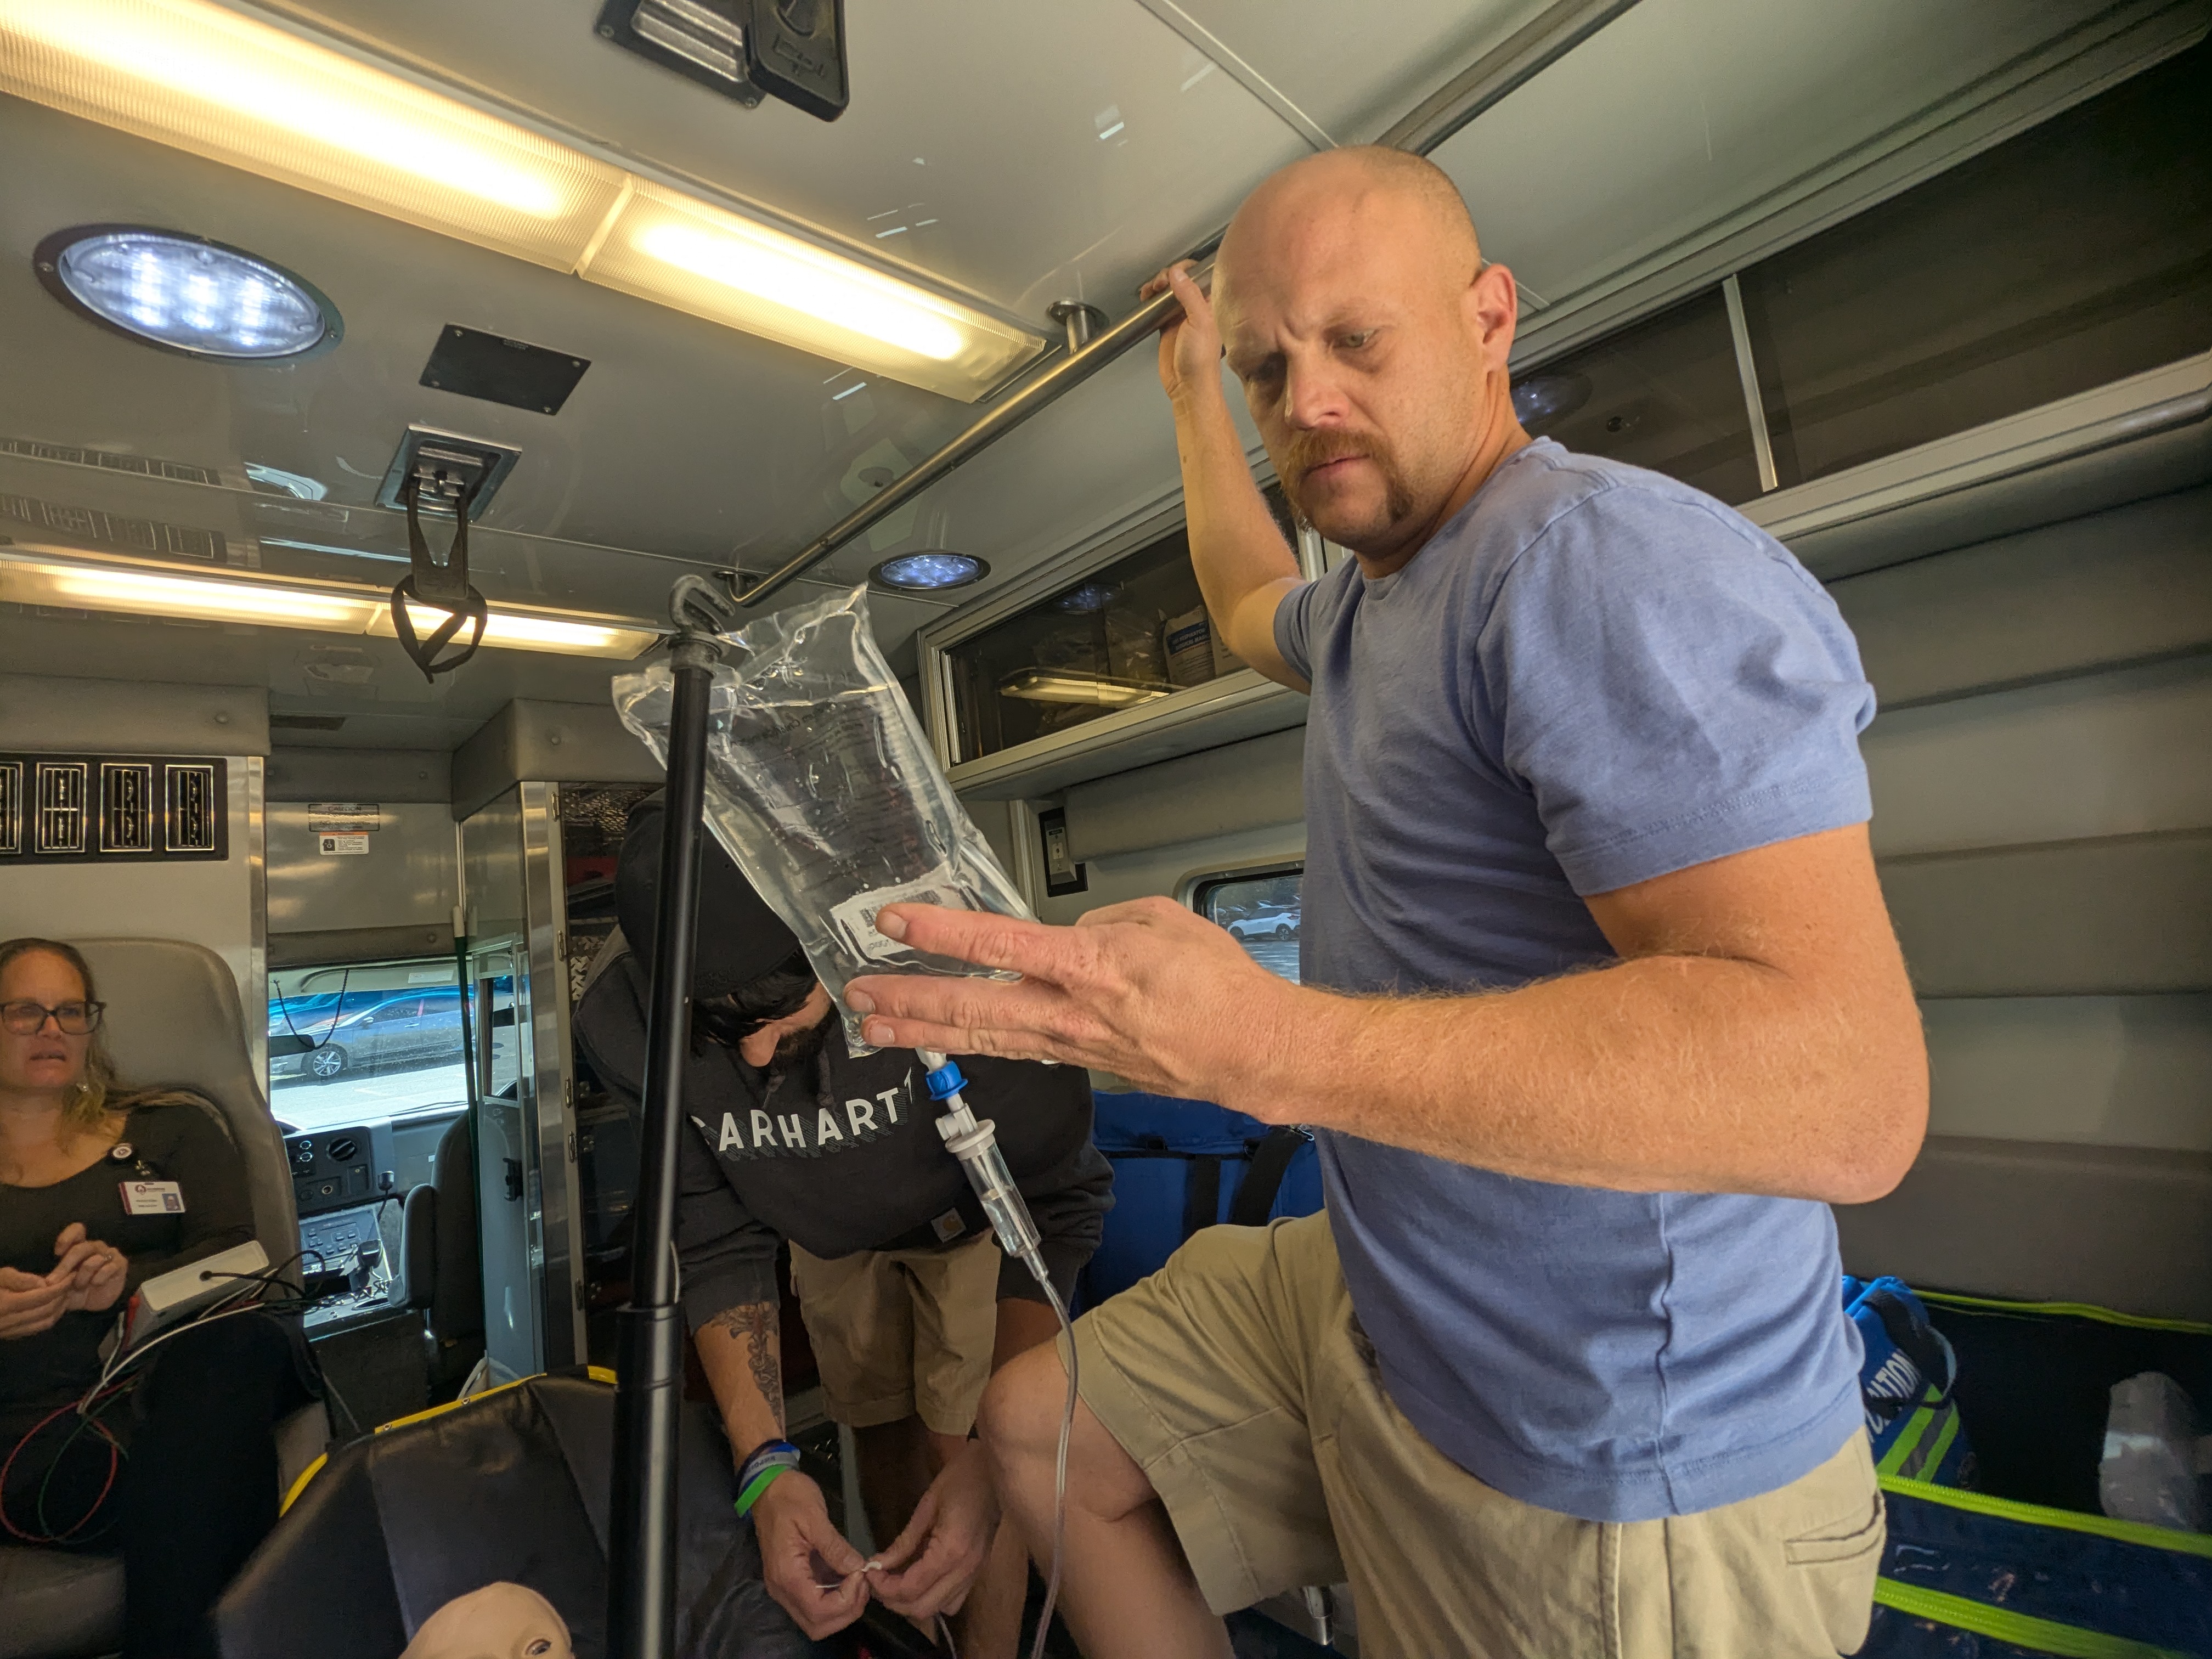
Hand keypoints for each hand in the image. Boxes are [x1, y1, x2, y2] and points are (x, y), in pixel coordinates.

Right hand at [0, 1265, 69, 1338]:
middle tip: (72, 1283)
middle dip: (63, 1296)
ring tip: (66, 1294)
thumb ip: (20, 1279)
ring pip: (44, 1323)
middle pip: (47, 1310)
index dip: (61, 1286)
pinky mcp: (10, 1336)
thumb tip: (44, 1284)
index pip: (43, 1296)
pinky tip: (54, 1307)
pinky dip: (50, 1318)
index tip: (72, 1275)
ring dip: (59, 1309)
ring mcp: (9, 1331)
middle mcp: (9, 1321)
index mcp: (6, 1304)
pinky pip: (36, 1329)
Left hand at [50, 1223, 126, 1313]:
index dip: (67, 1238)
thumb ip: (54, 1277)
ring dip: (82, 1277)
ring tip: (78, 1287)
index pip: (77, 1230)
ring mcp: (109, 1254)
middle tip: (52, 1281)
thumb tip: (43, 1279)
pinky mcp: (120, 1264)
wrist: (96, 1303)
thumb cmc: (75, 1290)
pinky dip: (98, 1279)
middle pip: (81, 1248)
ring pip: (93, 1261)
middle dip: (65, 1266)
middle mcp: (95, 1247)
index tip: (57, 1253)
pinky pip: (107, 1268)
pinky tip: (95, 1284)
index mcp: (80, 1246)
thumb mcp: (61, 1284)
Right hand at [749, 1470, 868, 1638]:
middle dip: (847, 1611)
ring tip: (858, 1579)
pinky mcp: (793, 1581)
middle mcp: (782, 1589)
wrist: (767, 1485)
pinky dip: (836, 1598)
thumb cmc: (789, 1497)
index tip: (860, 1574)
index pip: (819, 1611)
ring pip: (816, 1620)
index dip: (846, 1600)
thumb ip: (835, 1547)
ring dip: (842, 1608)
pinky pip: (815, 1603)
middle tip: (863, 1581)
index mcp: (786, 1574)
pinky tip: (848, 1576)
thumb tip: (858, 1568)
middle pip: (817, 1625)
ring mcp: (785, 1587)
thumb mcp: (815, 1517)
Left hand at [845, 898, 1304, 1113]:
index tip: (896, 922)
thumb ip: (1105, 923)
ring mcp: (1072, 1046)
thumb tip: (1071, 936)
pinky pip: (1019, 1051)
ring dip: (924, 1032)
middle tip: (857, 994)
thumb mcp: (1163, 921)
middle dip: (908, 999)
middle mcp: (1070, 1013)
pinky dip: (977, 1045)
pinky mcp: (1082, 1065)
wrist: (1253, 1052)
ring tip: (874, 1028)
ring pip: (984, 1038)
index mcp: (1090, 966)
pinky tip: (947, 1041)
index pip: (998, 945)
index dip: (941, 934)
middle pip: (972, 1007)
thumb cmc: (1220, 986)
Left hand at [867, 1441, 1000, 1622]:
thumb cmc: (961, 1478)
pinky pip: (954, 1598)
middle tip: (878, 1581)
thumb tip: (878, 1565)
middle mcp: (965, 1570)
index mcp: (951, 1551)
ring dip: (913, 1603)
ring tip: (896, 1582)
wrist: (995, 1469)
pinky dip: (933, 1597)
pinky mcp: (978, 1570)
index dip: (884, 1587)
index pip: (911, 1587)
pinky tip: (920, 1579)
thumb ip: (903, 1542)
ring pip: (939, 1608)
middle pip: (923, 1608)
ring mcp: (975, 1572)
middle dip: (894, 1601)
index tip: (869, 1574)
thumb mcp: (926, 1506)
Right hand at [1138, 261, 1222, 405]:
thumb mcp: (1199, 321)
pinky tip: (1146, 297)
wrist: (1188, 386)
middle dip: (1167, 276)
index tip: (1173, 272)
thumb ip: (1189, 294)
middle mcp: (1197, 307)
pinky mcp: (1167, 326)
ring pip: (1168, 292)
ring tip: (1151, 290)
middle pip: (1181, 280)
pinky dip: (1150, 300)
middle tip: (1160, 284)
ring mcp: (1181, 316)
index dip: (1185, 269)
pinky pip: (1157, 306)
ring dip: (1157, 286)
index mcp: (1210, 304)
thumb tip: (1177, 273)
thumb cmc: (1201, 360)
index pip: (1199, 275)